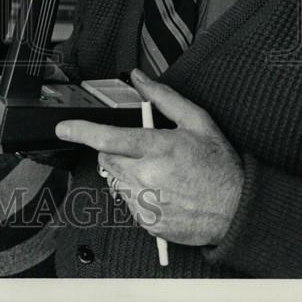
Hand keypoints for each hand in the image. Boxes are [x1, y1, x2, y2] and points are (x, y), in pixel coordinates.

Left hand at [55, 69, 243, 246]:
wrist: (238, 210)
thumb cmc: (219, 166)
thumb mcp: (197, 121)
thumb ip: (163, 98)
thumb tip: (139, 78)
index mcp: (157, 149)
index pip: (108, 138)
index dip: (81, 131)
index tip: (64, 128)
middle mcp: (147, 176)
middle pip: (107, 158)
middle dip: (117, 150)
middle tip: (145, 151)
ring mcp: (145, 202)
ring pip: (116, 180)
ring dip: (128, 172)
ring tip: (160, 173)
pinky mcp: (147, 222)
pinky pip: (128, 202)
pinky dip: (138, 194)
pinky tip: (163, 190)